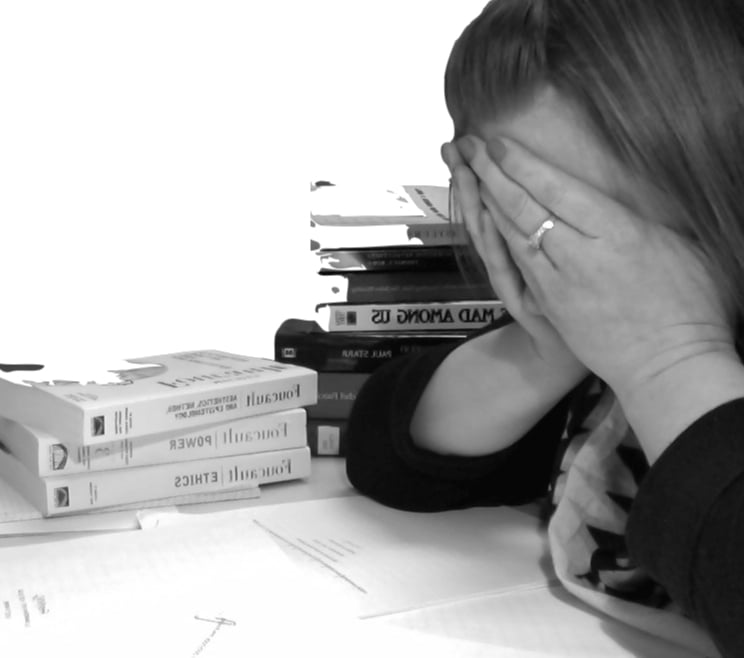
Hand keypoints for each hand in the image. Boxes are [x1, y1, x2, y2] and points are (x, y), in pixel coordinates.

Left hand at [458, 134, 735, 400]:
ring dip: (485, 199)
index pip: (556, 189)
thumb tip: (615, 193)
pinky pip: (512, 262)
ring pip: (511, 232)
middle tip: (467, 145)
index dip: (522, 163)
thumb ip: (636, 217)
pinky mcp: (546, 303)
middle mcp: (578, 254)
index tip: (498, 143)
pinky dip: (494, 235)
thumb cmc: (685, 306)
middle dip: (490, 172)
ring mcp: (555, 282)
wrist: (665, 366)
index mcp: (615, 232)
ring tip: (465, 171)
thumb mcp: (679, 246)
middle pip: (523, 206)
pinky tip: (480, 216)